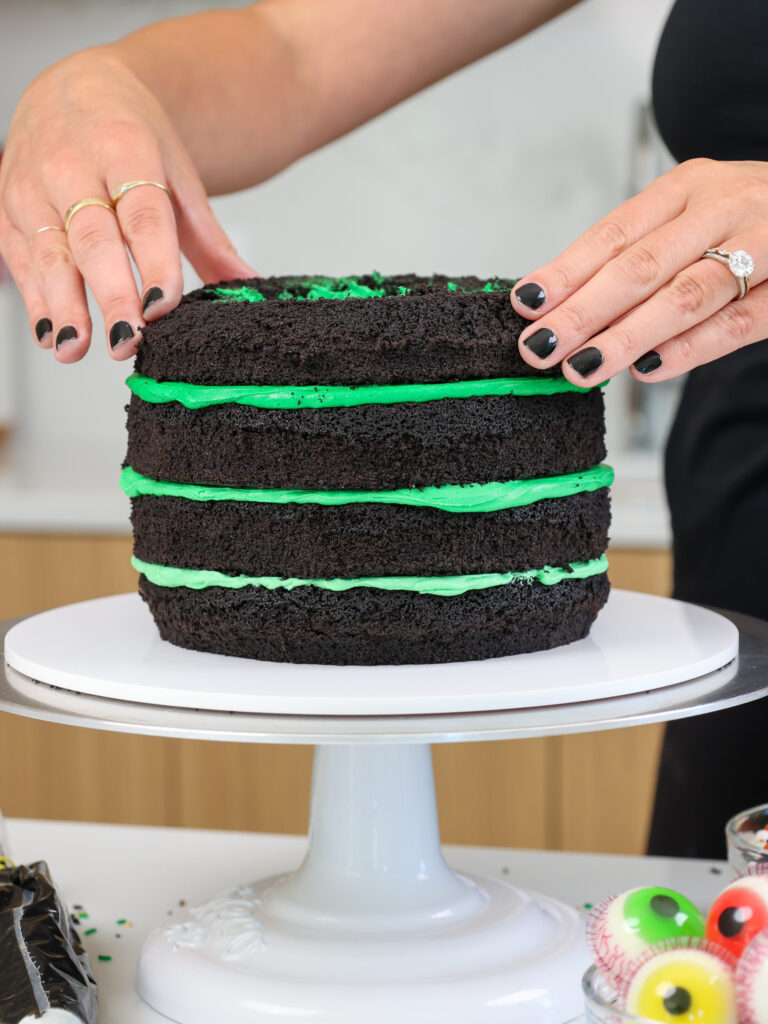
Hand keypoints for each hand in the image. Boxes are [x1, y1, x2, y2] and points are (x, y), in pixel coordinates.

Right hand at [0, 48, 253, 362]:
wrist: (72, 89)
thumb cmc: (128, 137)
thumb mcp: (177, 175)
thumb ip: (209, 239)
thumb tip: (250, 287)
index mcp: (124, 148)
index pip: (144, 214)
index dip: (154, 263)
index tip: (162, 307)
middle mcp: (72, 164)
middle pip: (94, 239)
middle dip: (111, 293)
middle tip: (127, 341)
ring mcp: (34, 187)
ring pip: (50, 253)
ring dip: (62, 306)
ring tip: (75, 348)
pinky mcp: (9, 209)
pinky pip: (20, 259)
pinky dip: (35, 300)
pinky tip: (51, 335)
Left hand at [511, 158, 767, 383]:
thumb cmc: (748, 219)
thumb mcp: (694, 214)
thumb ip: (640, 251)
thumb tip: (561, 301)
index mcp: (688, 186)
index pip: (615, 232)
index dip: (568, 270)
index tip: (526, 304)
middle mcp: (724, 207)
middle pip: (641, 265)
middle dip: (583, 311)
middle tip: (541, 347)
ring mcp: (763, 244)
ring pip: (685, 295)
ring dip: (627, 336)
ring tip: (583, 367)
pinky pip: (737, 323)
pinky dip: (690, 348)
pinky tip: (648, 369)